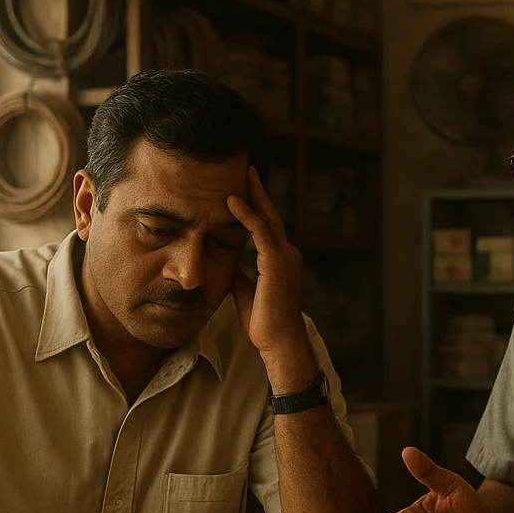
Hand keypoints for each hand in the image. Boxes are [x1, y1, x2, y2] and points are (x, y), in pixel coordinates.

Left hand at [227, 167, 314, 388]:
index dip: (256, 208)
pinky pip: (261, 232)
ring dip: (254, 195)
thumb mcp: (246, 293)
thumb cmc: (265, 323)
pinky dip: (247, 215)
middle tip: (248, 170)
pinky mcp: (277, 262)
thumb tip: (227, 263)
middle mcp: (286, 254)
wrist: (278, 341)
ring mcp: (284, 257)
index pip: (267, 227)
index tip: (244, 191)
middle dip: (259, 192)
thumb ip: (240, 275)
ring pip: (268, 218)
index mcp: (280, 260)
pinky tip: (233, 201)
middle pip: (271, 216)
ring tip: (244, 175)